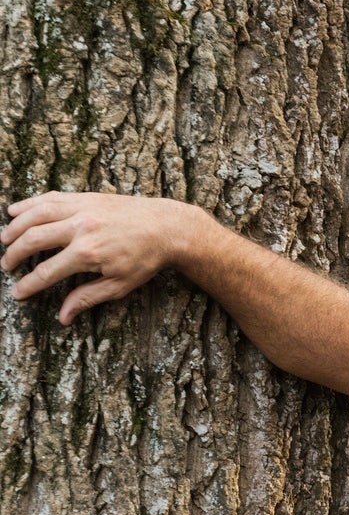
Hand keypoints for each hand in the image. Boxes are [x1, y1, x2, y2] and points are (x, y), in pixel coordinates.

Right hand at [0, 190, 186, 323]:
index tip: (17, 292)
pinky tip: (16, 210)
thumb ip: (87, 298)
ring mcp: (82, 209)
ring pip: (37, 214)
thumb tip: (62, 317)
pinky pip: (51, 198)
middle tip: (6, 265)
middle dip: (15, 254)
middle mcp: (81, 228)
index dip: (29, 284)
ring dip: (16, 226)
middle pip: (34, 239)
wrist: (167, 227)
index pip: (48, 272)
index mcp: (88, 253)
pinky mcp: (86, 197)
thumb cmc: (146, 259)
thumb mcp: (120, 285)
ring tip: (3, 239)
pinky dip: (30, 203)